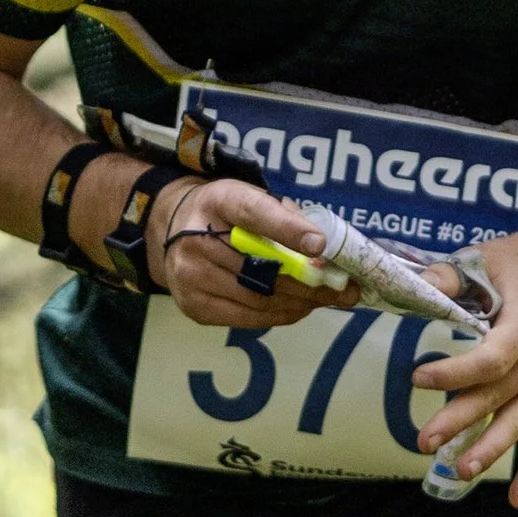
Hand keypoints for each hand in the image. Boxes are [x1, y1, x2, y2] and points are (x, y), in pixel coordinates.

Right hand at [139, 174, 367, 331]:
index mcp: (220, 200)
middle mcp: (197, 239)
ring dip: (301, 303)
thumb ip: (286, 217)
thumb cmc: (226, 214)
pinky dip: (280, 315)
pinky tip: (298, 308)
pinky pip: (248, 318)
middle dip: (311, 282)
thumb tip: (326, 250)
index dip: (288, 230)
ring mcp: (191, 276)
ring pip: (261, 298)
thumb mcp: (251, 198)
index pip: (255, 213)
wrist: (173, 231)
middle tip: (344, 288)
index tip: (321, 245)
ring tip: (327, 300)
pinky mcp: (194, 306)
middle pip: (264, 268)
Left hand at [404, 219, 517, 508]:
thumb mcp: (484, 260)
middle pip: (497, 397)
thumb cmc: (516, 265)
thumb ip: (448, 277)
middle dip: (460, 421)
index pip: (489, 360)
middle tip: (422, 440)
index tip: (417, 378)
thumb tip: (415, 287)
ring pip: (516, 424)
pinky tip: (516, 499)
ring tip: (459, 471)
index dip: (454, 372)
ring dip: (489, 450)